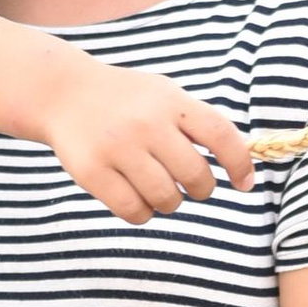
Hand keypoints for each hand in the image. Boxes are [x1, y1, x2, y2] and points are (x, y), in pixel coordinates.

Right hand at [42, 64, 255, 222]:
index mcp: (170, 102)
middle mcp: (146, 123)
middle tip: (191, 186)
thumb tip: (240, 162)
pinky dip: (143, 213)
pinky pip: (134, 211)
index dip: (239, 164)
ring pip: (167, 199)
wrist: (63, 92)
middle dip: (200, 189)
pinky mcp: (92, 172)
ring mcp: (117, 148)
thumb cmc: (125, 100)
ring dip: (170, 203)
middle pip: (196, 177)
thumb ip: (196, 122)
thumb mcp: (163, 94)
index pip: (220, 135)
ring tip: (160, 190)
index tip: (244, 184)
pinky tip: (138, 200)